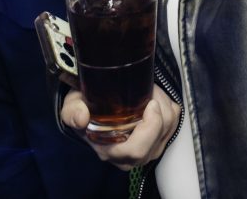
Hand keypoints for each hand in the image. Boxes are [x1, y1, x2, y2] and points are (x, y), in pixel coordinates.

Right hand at [63, 87, 180, 168]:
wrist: (92, 109)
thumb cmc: (84, 109)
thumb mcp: (72, 108)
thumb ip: (72, 113)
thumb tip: (82, 117)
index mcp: (112, 152)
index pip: (137, 151)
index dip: (149, 127)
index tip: (149, 103)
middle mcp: (132, 156)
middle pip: (158, 138)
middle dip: (160, 110)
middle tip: (149, 90)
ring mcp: (148, 149)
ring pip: (169, 128)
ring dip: (164, 104)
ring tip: (149, 92)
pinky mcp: (159, 139)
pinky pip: (174, 122)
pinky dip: (169, 106)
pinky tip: (154, 99)